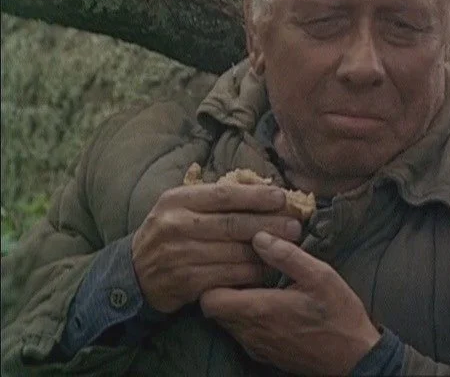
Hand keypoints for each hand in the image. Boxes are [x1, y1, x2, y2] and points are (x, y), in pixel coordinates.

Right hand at [131, 179, 302, 312]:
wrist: (135, 273)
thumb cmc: (169, 231)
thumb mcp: (181, 205)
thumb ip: (214, 196)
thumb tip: (260, 186)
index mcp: (177, 200)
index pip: (224, 195)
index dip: (256, 196)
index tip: (282, 197)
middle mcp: (176, 225)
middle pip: (233, 224)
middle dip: (269, 224)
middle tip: (295, 225)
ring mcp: (180, 255)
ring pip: (234, 253)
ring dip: (265, 251)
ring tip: (288, 247)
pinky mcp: (186, 283)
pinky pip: (228, 277)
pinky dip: (251, 273)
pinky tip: (266, 268)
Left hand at [200, 232, 380, 375]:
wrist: (355, 357)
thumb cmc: (338, 313)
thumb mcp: (319, 275)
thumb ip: (286, 255)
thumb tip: (257, 236)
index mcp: (259, 310)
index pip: (210, 300)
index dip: (212, 278)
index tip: (226, 260)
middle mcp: (251, 333)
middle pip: (215, 311)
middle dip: (221, 287)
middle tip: (238, 266)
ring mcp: (257, 347)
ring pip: (227, 323)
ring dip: (233, 303)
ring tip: (251, 281)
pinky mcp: (265, 355)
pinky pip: (241, 334)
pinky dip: (243, 318)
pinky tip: (263, 301)